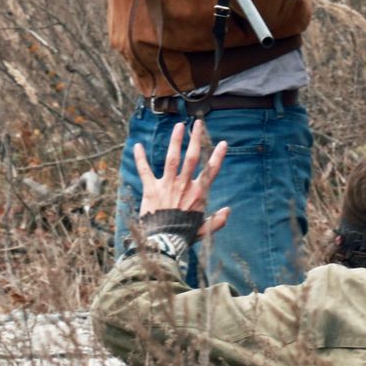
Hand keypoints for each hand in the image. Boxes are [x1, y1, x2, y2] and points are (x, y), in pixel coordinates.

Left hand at [134, 119, 230, 236]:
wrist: (163, 241)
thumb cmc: (183, 236)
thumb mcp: (204, 230)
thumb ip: (217, 221)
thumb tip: (228, 210)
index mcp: (198, 194)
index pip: (211, 171)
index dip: (217, 156)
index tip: (222, 143)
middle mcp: (184, 185)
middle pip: (192, 157)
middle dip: (195, 139)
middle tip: (198, 123)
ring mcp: (167, 185)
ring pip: (172, 158)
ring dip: (175, 140)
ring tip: (179, 126)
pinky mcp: (151, 189)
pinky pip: (145, 170)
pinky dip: (140, 158)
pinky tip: (137, 146)